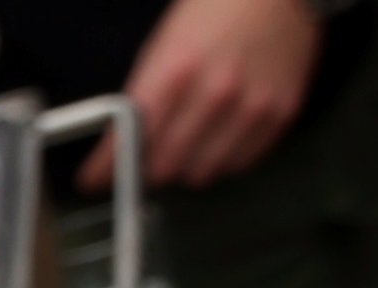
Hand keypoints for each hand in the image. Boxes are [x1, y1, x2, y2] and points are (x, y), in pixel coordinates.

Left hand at [98, 0, 316, 186]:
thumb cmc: (210, 17)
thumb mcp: (161, 49)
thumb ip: (140, 101)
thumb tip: (115, 154)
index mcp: (176, 71)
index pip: (130, 139)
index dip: (108, 167)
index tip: (95, 180)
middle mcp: (215, 93)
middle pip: (165, 167)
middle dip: (149, 167)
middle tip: (148, 156)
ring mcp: (252, 106)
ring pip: (201, 174)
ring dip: (187, 166)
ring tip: (189, 142)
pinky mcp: (282, 113)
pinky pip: (239, 164)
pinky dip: (222, 159)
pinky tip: (219, 137)